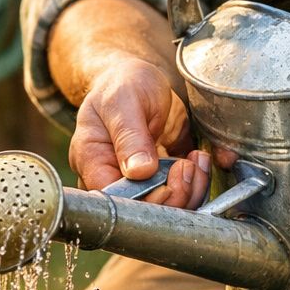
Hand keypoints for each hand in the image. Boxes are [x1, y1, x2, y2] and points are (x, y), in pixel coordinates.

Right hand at [70, 59, 210, 208]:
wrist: (138, 78)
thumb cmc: (122, 83)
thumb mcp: (123, 100)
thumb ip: (129, 135)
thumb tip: (138, 172)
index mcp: (91, 160)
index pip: (114, 199)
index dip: (145, 199)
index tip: (169, 178)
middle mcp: (110, 178)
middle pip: (141, 211)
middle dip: (173, 195)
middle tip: (186, 166)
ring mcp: (135, 182)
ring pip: (164, 208)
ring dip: (189, 191)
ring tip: (196, 161)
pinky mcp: (158, 180)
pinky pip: (179, 196)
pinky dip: (196, 184)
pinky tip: (198, 161)